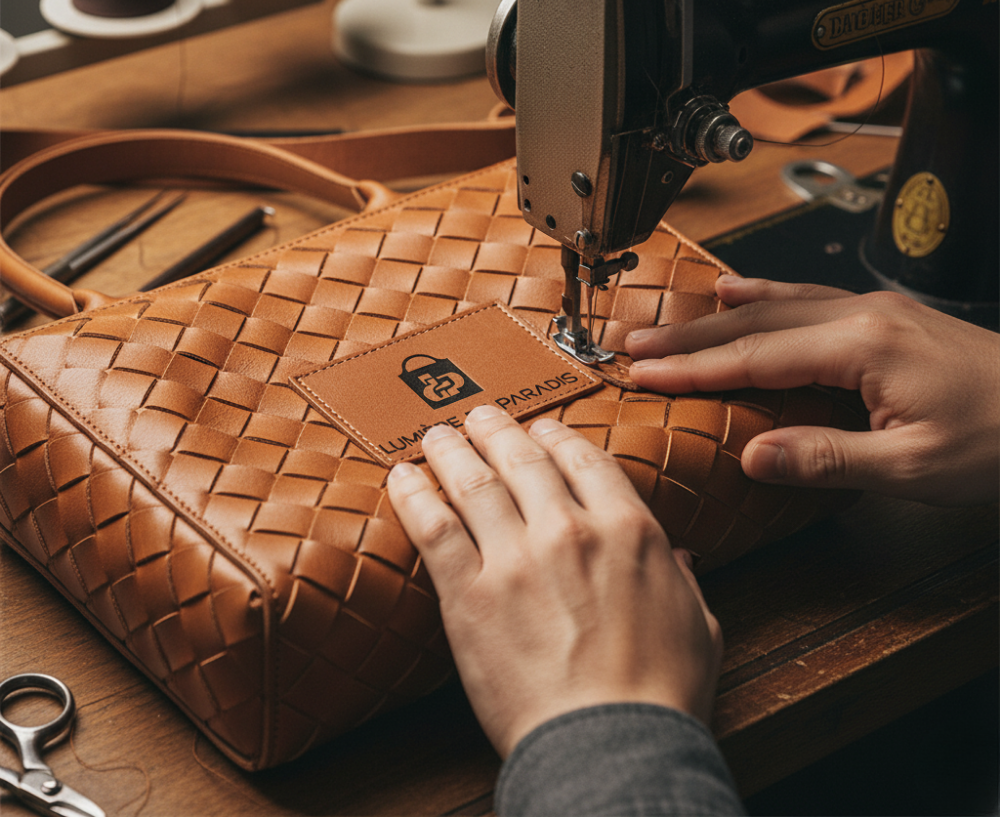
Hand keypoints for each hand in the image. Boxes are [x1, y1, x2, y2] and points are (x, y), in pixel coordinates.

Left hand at [386, 406, 721, 758]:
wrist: (612, 748)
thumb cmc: (660, 695)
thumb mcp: (699, 626)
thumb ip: (685, 580)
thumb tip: (680, 557)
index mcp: (628, 529)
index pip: (583, 459)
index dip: (555, 437)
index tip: (539, 429)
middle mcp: (569, 529)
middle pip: (522, 459)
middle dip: (497, 430)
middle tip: (479, 416)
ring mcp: (516, 558)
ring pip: (474, 481)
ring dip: (451, 450)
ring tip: (436, 435)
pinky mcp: (469, 594)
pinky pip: (434, 528)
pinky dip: (414, 496)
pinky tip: (403, 478)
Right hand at [627, 276, 999, 505]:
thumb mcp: (914, 467)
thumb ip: (827, 459)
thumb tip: (754, 456)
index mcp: (863, 347)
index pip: (755, 357)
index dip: (694, 369)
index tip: (645, 375)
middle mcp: (863, 316)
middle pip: (755, 321)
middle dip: (690, 337)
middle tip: (637, 347)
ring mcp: (874, 310)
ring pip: (777, 303)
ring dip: (718, 316)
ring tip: (671, 323)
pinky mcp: (885, 317)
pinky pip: (807, 297)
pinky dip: (766, 295)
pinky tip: (743, 290)